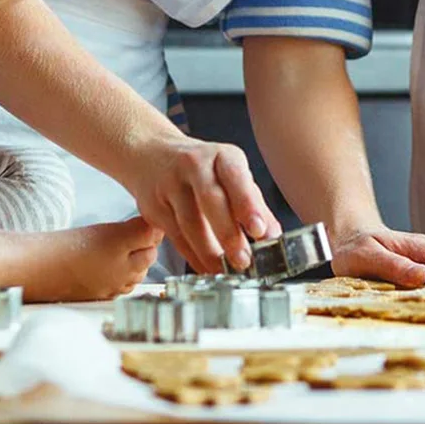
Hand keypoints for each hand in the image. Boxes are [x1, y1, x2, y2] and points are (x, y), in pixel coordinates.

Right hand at [126, 135, 281, 272]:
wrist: (152, 154)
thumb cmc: (201, 166)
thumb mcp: (230, 173)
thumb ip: (252, 201)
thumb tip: (272, 233)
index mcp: (221, 155)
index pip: (236, 177)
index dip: (248, 205)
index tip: (260, 230)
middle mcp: (194, 165)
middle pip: (211, 200)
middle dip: (229, 233)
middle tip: (243, 259)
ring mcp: (170, 185)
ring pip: (190, 223)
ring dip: (209, 252)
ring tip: (225, 269)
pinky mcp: (153, 207)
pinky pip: (176, 237)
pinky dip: (193, 256)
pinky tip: (206, 268)